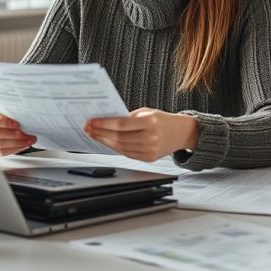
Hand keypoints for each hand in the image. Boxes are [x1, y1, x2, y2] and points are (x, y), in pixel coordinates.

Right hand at [0, 99, 36, 155]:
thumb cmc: (3, 105)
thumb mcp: (4, 102)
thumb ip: (10, 107)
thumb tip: (25, 114)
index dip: (3, 122)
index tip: (17, 124)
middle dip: (14, 135)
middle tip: (28, 135)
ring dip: (16, 144)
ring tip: (29, 140)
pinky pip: (0, 152)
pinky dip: (13, 149)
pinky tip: (23, 145)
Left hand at [84, 108, 198, 162]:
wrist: (181, 133)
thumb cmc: (162, 120)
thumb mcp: (147, 112)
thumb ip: (129, 117)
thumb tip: (107, 121)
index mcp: (150, 122)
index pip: (121, 124)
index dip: (104, 124)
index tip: (91, 122)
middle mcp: (151, 137)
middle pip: (119, 137)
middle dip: (101, 133)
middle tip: (88, 129)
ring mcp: (150, 150)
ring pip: (121, 147)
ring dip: (105, 141)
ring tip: (95, 135)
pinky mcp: (149, 158)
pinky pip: (127, 153)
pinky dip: (115, 148)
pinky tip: (107, 142)